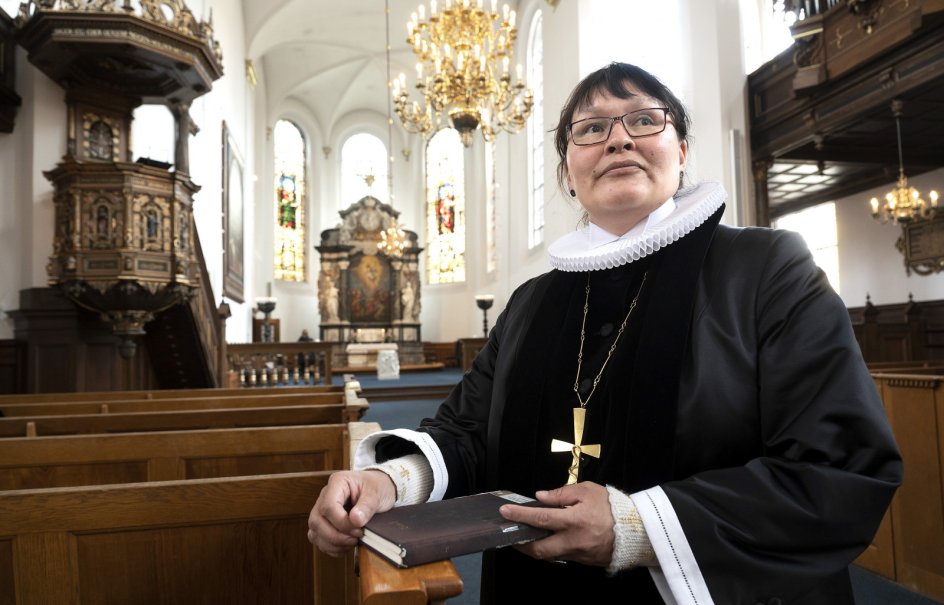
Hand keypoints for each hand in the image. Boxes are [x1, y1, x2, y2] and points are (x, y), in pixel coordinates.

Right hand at [307, 469, 396, 556]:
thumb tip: (355, 520)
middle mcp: (325, 496)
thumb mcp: (377, 493)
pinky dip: (332, 548)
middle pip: (316, 521)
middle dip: (336, 536)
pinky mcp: (323, 523)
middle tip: (356, 537)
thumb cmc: (377, 487)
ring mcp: (322, 510)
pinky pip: (318, 540)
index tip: (359, 528)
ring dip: (333, 544)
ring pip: (314, 532)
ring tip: (352, 542)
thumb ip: (367, 506)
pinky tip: (346, 546)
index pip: (328, 506)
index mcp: (337, 483)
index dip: (342, 522)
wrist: (381, 488)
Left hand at [499, 482, 614, 566]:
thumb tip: (541, 497)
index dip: (520, 516)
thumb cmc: (613, 507)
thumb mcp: (588, 491)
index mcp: (575, 520)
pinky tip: (548, 540)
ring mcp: (579, 554)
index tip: (505, 512)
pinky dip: (551, 549)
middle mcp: (574, 541)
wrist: (637, 529)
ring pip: (549, 556)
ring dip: (535, 548)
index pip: (540, 519)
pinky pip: (562, 557)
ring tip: (526, 536)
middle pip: (539, 549)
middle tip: (511, 534)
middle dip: (521, 544)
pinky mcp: (584, 561)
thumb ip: (562, 494)